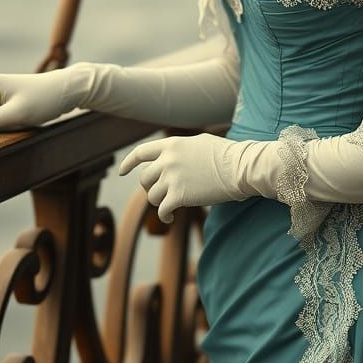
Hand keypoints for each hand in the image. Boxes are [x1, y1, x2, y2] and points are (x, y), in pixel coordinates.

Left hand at [118, 133, 257, 223]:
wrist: (240, 168)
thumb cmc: (227, 155)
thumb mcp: (200, 143)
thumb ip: (181, 149)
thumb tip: (172, 156)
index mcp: (172, 145)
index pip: (142, 153)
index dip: (129, 163)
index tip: (122, 171)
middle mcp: (168, 160)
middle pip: (145, 178)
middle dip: (150, 188)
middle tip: (161, 194)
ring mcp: (172, 178)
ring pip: (152, 196)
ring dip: (159, 203)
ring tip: (169, 206)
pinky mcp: (179, 196)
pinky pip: (162, 210)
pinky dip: (164, 217)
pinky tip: (169, 220)